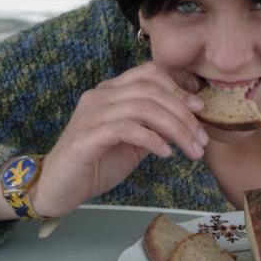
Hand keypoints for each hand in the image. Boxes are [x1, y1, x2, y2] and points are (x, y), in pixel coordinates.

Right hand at [33, 62, 207, 216]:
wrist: (59, 188)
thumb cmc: (96, 164)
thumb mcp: (133, 142)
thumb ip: (154, 127)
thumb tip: (187, 120)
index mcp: (111, 92)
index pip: (148, 73)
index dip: (178, 87)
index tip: (200, 109)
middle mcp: (100, 96)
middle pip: (151, 90)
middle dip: (183, 113)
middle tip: (202, 139)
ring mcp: (92, 114)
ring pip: (143, 107)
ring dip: (175, 129)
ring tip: (192, 150)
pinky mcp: (87, 136)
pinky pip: (127, 128)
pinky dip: (152, 139)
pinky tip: (165, 154)